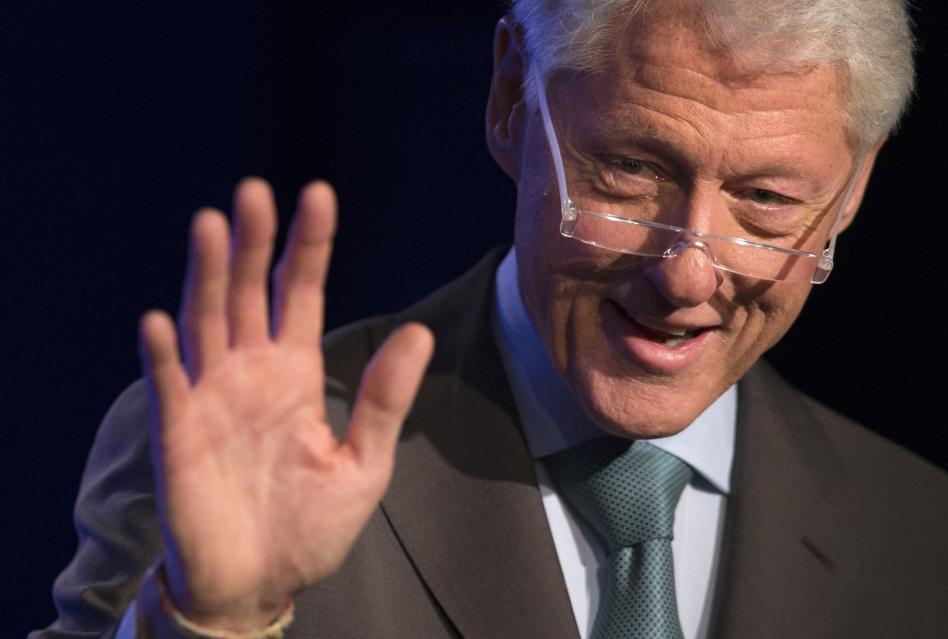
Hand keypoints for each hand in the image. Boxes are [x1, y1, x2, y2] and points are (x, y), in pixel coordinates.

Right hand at [138, 178, 433, 629]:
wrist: (260, 585)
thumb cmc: (309, 527)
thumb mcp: (362, 464)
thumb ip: (383, 399)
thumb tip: (418, 332)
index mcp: (294, 374)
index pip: (299, 295)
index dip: (308, 247)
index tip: (318, 195)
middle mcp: (250, 373)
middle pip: (246, 294)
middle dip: (251, 244)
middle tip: (254, 192)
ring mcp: (210, 399)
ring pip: (205, 323)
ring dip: (204, 277)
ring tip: (210, 225)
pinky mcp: (178, 435)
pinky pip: (168, 387)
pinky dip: (162, 357)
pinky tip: (159, 321)